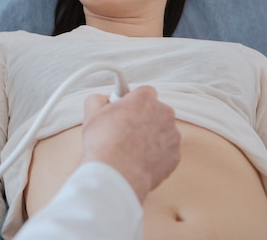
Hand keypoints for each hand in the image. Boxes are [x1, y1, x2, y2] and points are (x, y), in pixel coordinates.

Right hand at [81, 86, 180, 202]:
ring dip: (150, 136)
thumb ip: (99, 99)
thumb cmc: (104, 144)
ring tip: (130, 148)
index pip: (143, 93)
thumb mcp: (91, 113)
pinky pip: (165, 151)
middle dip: (142, 118)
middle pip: (154, 111)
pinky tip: (138, 159)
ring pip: (162, 131)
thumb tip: (102, 100)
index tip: (123, 110)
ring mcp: (172, 136)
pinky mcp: (175, 156)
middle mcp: (164, 113)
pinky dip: (155, 154)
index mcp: (145, 99)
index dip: (131, 102)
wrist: (117, 174)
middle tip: (123, 130)